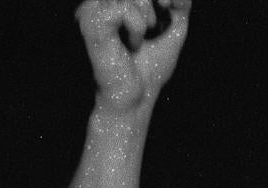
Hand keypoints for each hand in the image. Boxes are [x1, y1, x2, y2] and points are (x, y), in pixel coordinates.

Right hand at [77, 0, 191, 113]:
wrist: (136, 97)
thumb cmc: (149, 69)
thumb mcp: (171, 31)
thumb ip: (177, 6)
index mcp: (112, 3)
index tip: (169, 5)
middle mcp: (97, 3)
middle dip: (153, 3)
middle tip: (154, 28)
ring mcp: (90, 10)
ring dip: (146, 19)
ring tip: (138, 41)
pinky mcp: (90, 22)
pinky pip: (123, 9)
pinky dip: (137, 28)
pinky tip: (130, 45)